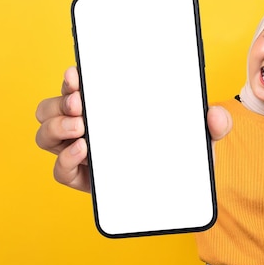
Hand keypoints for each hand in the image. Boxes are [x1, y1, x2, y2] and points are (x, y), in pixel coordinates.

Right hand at [35, 66, 231, 192]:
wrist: (184, 191)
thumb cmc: (182, 154)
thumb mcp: (201, 135)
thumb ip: (215, 123)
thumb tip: (216, 114)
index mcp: (110, 107)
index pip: (80, 86)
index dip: (72, 78)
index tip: (77, 73)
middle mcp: (90, 127)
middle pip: (53, 107)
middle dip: (60, 101)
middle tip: (80, 104)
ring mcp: (85, 154)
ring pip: (47, 134)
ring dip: (56, 127)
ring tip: (80, 128)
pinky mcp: (86, 180)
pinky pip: (60, 171)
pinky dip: (65, 160)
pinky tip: (83, 151)